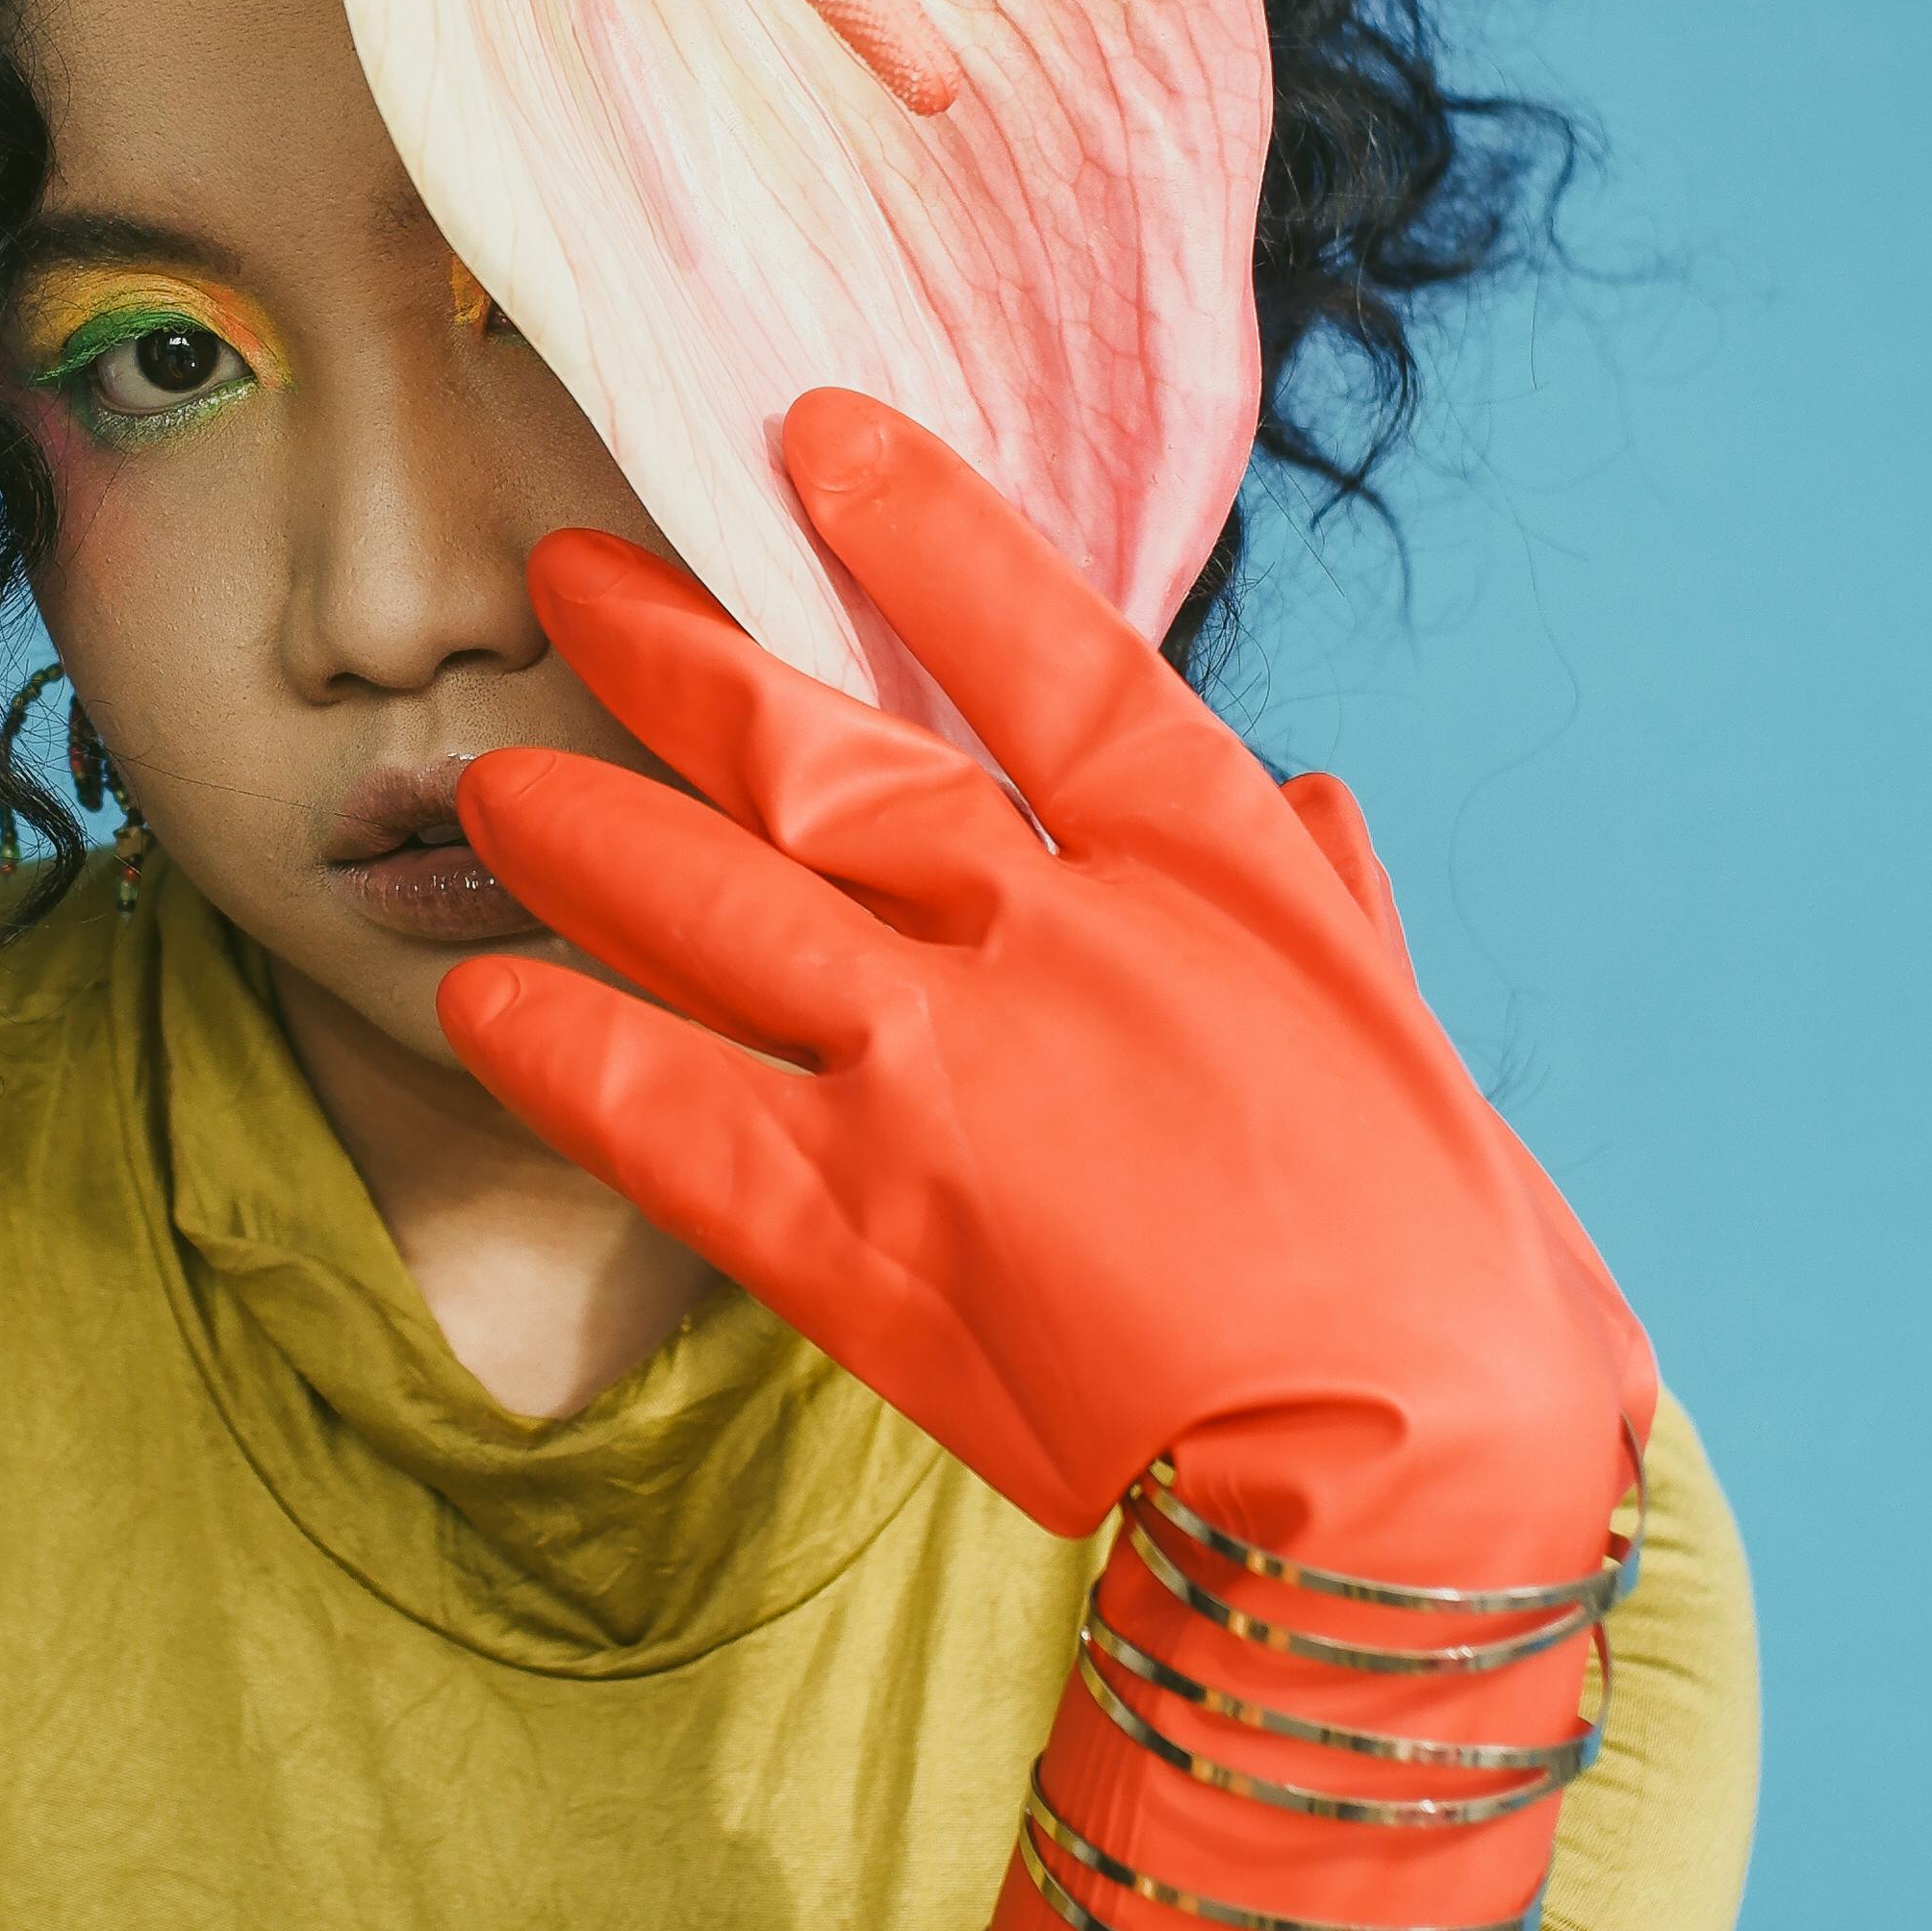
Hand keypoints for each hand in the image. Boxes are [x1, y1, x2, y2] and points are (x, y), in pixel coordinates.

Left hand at [443, 389, 1646, 1572]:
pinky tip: (481, 999)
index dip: (922, 534)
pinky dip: (565, 1050)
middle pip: (827, 759)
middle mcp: (1056, 940)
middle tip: (565, 576)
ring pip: (715, 909)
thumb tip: (1315, 804)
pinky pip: (665, 1113)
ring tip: (492, 783)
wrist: (1405, 1493)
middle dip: (680, 657)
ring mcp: (942, 1080)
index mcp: (1213, 874)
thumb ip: (1334, 909)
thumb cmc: (1450, 1281)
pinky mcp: (861, 1233)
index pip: (1044, 649)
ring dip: (588, 836)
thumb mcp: (1411, 1046)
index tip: (814, 437)